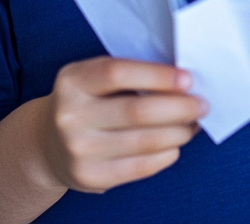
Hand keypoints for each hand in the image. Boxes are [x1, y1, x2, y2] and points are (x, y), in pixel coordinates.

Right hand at [39, 57, 206, 192]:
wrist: (47, 143)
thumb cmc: (88, 100)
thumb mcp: (95, 77)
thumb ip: (131, 74)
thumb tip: (184, 82)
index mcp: (73, 80)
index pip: (119, 73)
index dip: (158, 76)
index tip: (188, 79)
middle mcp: (70, 115)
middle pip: (136, 111)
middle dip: (179, 108)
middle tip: (202, 105)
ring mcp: (77, 149)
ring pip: (143, 141)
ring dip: (178, 132)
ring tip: (193, 125)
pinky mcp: (88, 176)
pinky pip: (138, 168)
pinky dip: (165, 155)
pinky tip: (175, 145)